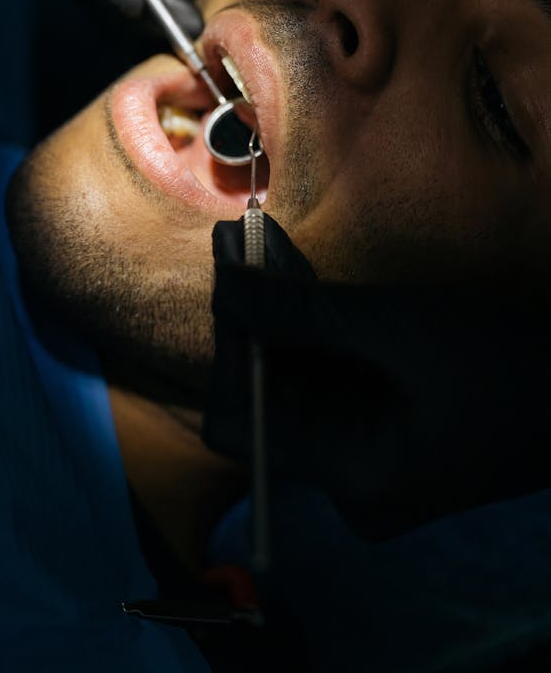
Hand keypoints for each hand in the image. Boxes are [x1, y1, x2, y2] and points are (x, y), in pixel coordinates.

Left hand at [204, 215, 550, 539]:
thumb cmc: (510, 364)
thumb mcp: (401, 328)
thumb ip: (304, 312)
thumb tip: (222, 284)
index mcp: (352, 479)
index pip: (238, 423)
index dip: (227, 345)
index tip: (228, 272)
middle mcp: (352, 487)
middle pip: (265, 404)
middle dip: (253, 322)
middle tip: (243, 245)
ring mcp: (372, 469)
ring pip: (296, 391)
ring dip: (283, 322)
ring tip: (265, 251)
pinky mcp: (389, 443)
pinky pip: (331, 391)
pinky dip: (317, 339)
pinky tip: (309, 287)